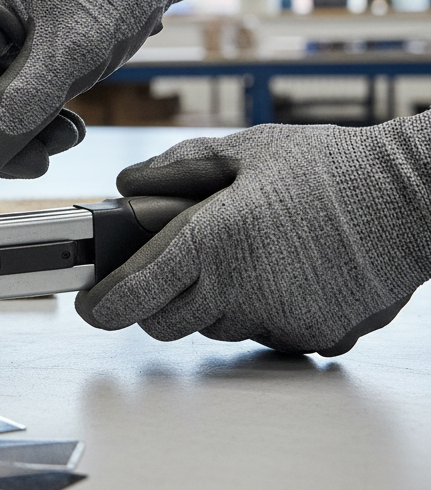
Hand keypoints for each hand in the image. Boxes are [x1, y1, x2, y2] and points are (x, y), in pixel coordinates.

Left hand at [76, 117, 430, 354]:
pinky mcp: (311, 338)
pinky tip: (282, 275)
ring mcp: (277, 320)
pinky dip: (258, 313)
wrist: (414, 199)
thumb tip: (127, 186)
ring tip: (244, 256)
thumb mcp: (246, 150)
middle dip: (155, 303)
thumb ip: (177, 169)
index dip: (104, 305)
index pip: (135, 294)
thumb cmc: (330, 168)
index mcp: (212, 242)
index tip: (91, 306)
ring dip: (212, 304)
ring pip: (215, 330)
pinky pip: (263, 336)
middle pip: (166, 325)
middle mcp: (239, 290)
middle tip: (169, 270)